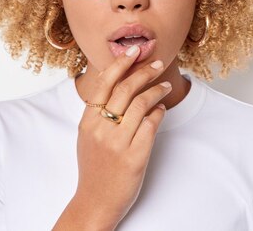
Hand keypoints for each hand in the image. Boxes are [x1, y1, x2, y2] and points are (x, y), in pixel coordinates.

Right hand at [73, 45, 169, 227]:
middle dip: (143, 72)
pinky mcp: (134, 157)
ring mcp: (117, 143)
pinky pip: (150, 125)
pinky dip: (158, 113)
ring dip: (156, 91)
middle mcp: (101, 129)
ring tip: (165, 86)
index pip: (104, 83)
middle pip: (125, 89)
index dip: (121, 63)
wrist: (95, 202)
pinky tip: (162, 109)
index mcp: (87, 121)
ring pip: (140, 105)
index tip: (134, 50)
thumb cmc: (94, 168)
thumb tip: (119, 86)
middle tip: (157, 64)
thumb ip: (98, 113)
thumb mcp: (87, 137)